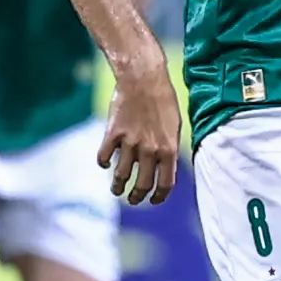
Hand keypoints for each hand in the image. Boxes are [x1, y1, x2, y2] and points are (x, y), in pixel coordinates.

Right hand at [98, 60, 180, 205]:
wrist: (144, 79)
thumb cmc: (164, 100)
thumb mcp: (175, 125)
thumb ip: (170, 148)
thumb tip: (167, 166)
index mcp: (169, 149)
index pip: (166, 183)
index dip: (159, 196)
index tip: (154, 201)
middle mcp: (150, 150)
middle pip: (142, 184)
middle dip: (137, 196)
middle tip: (133, 200)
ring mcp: (130, 143)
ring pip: (121, 175)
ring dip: (118, 187)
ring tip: (116, 190)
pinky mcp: (113, 134)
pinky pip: (104, 157)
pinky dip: (104, 163)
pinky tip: (106, 164)